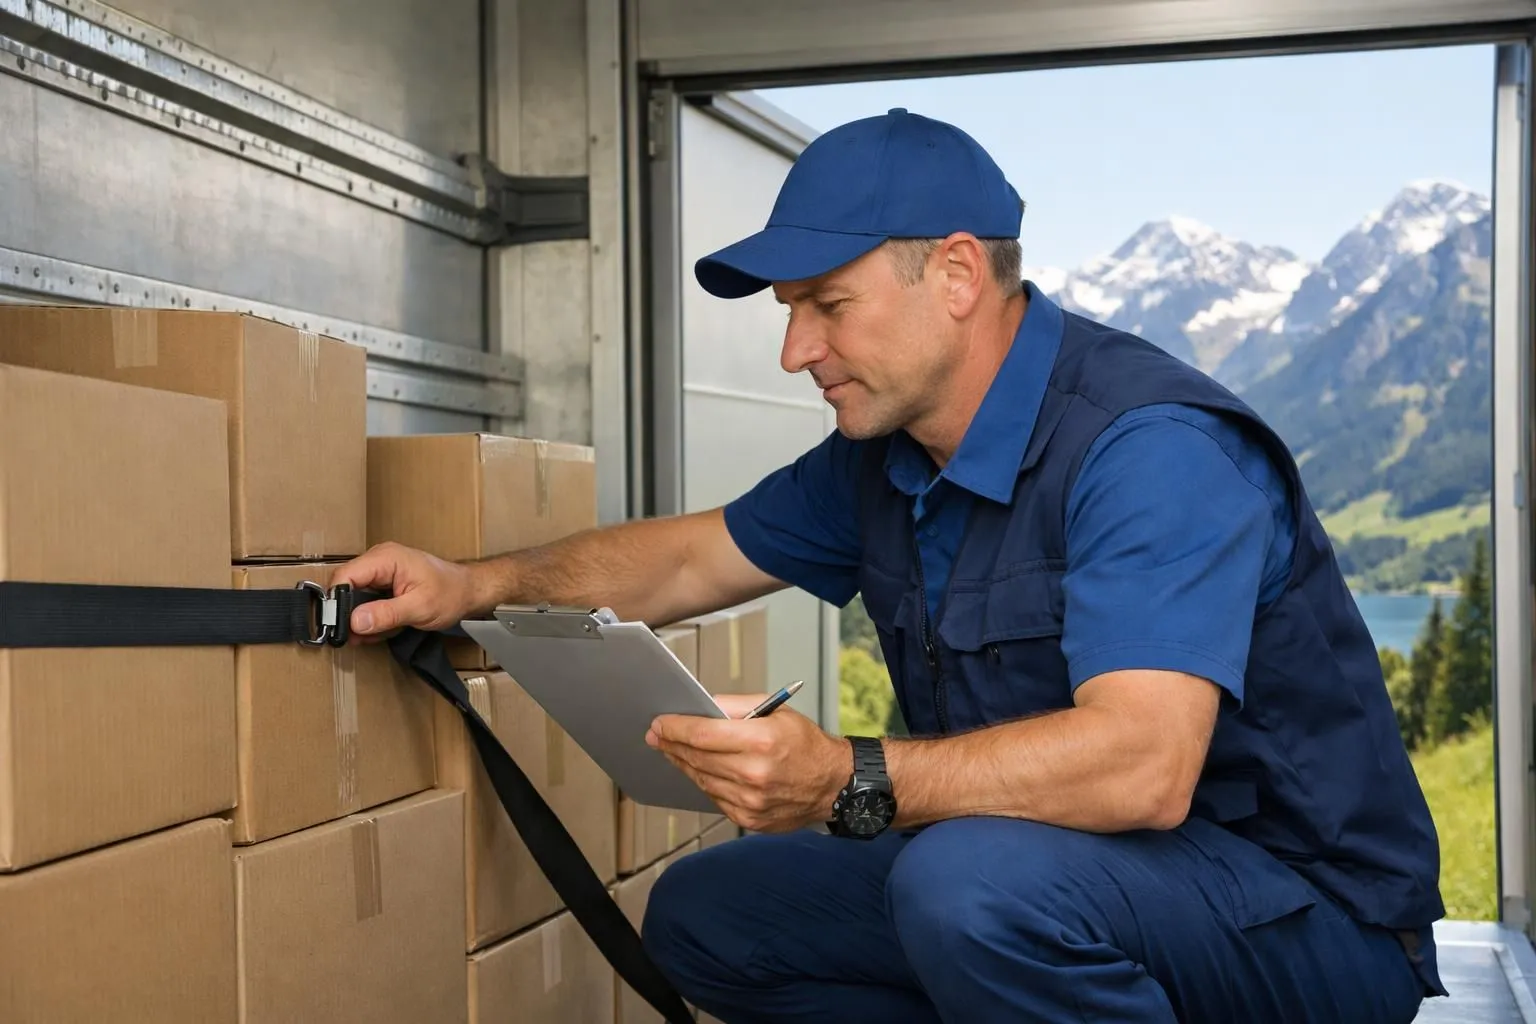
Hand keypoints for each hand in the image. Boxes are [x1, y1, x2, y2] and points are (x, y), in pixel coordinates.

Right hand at [330, 541, 478, 640]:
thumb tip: (355, 621)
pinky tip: (385, 628)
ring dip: (363, 619)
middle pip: (345, 586)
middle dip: (349, 614)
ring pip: (354, 597)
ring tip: (380, 631)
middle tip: (357, 637)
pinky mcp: (383, 583)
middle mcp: (379, 560)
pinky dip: (372, 618)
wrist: (468, 591)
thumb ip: (387, 614)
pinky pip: (366, 601)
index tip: (338, 626)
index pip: (345, 576)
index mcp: (385, 558)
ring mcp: (380, 571)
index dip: (336, 601)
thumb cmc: (451, 593)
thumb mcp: (420, 607)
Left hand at [646, 694, 849, 832]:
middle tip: (657, 735)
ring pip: (702, 780)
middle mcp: (755, 774)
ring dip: (683, 764)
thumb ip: (736, 706)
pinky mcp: (750, 819)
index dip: (675, 728)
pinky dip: (704, 782)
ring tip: (673, 750)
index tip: (659, 723)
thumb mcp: (777, 711)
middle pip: (697, 758)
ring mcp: (751, 801)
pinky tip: (697, 770)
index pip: (703, 734)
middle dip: (672, 744)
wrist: (835, 785)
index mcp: (762, 742)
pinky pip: (715, 798)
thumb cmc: (807, 745)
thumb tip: (703, 706)